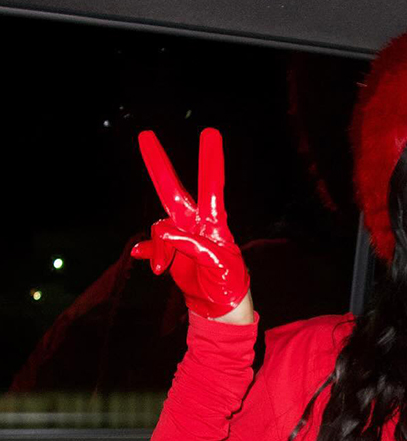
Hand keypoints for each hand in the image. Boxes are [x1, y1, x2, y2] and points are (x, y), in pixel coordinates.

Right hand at [131, 128, 251, 320]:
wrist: (220, 307)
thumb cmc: (228, 282)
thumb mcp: (218, 264)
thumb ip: (193, 244)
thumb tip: (164, 234)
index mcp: (215, 223)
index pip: (212, 186)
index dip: (210, 161)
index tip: (210, 133)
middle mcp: (196, 224)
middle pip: (173, 190)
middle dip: (158, 164)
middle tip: (145, 134)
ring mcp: (181, 236)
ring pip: (159, 228)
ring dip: (158, 249)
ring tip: (163, 270)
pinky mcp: (169, 252)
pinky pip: (151, 245)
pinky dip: (147, 251)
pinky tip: (143, 258)